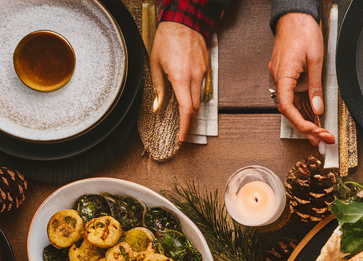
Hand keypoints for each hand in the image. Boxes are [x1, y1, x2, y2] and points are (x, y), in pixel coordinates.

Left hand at [151, 21, 209, 143]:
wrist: (183, 22)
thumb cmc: (167, 39)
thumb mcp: (155, 64)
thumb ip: (158, 87)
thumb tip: (157, 105)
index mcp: (181, 78)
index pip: (187, 110)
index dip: (185, 126)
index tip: (183, 136)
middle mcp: (195, 77)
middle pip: (195, 107)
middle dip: (189, 119)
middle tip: (182, 126)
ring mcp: (203, 72)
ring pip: (200, 98)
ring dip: (192, 106)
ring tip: (184, 110)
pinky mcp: (207, 68)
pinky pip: (203, 86)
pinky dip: (196, 93)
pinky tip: (188, 90)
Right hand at [269, 13, 333, 144]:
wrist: (294, 15)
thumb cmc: (303, 31)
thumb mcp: (316, 60)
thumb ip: (315, 86)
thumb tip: (318, 108)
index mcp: (284, 74)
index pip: (287, 107)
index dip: (299, 123)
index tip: (313, 132)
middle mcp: (279, 78)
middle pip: (289, 110)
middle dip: (306, 127)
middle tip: (321, 139)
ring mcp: (282, 76)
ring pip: (292, 104)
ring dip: (305, 119)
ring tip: (319, 134)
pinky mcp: (287, 74)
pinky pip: (294, 95)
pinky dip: (304, 107)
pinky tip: (314, 118)